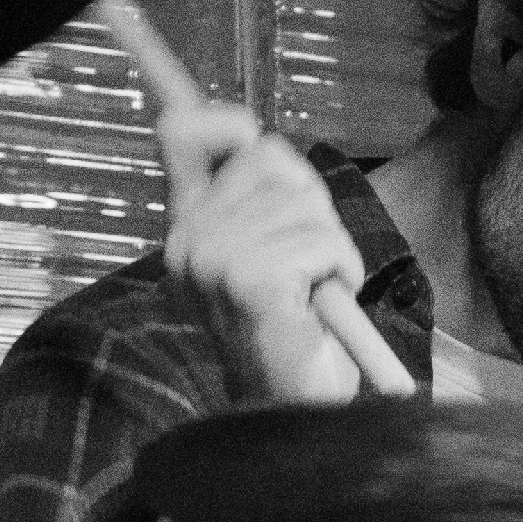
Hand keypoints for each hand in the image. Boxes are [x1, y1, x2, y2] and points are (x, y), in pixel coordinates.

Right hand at [160, 98, 379, 404]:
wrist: (293, 407)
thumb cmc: (294, 328)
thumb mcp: (274, 245)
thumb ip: (262, 193)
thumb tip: (250, 133)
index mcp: (188, 225)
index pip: (180, 135)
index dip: (216, 115)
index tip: (240, 123)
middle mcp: (188, 238)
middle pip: (272, 160)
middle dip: (309, 204)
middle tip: (306, 261)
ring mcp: (213, 258)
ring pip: (305, 203)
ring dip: (330, 247)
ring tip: (312, 290)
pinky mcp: (249, 279)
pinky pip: (324, 241)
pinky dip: (342, 270)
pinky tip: (320, 305)